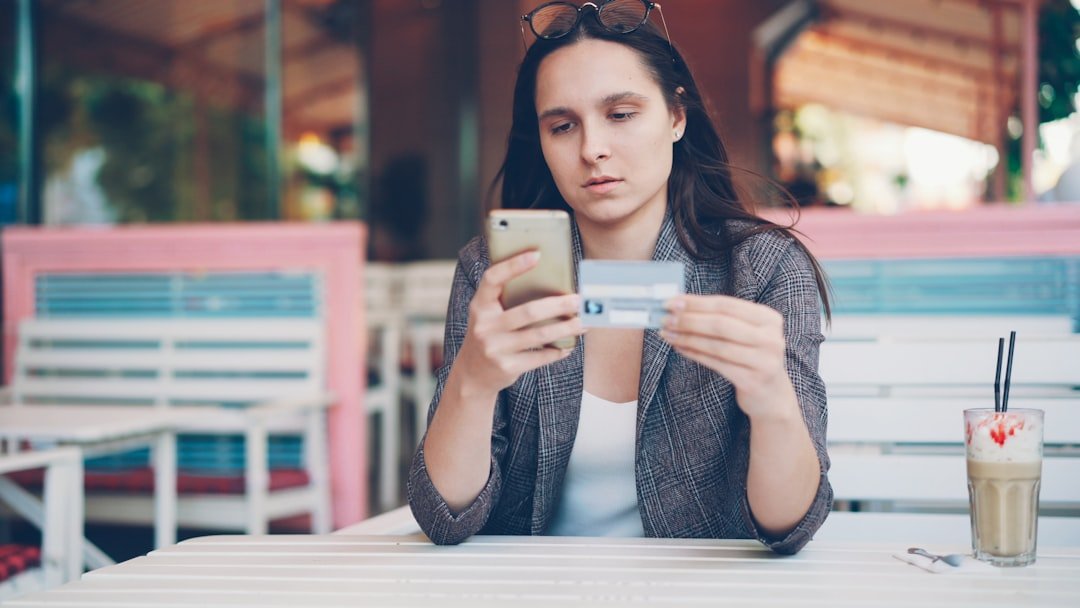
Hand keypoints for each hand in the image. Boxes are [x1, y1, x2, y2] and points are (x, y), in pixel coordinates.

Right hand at [453, 250, 582, 398]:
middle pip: (528, 312)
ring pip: (539, 335)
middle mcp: (484, 326)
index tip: (537, 254)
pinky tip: (569, 346)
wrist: (472, 374)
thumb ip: (506, 298)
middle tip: (580, 300)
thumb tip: (549, 280)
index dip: (513, 265)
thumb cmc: (489, 334)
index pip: (492, 279)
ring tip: (584, 322)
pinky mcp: (507, 367)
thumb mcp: (488, 315)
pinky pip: (540, 357)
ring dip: (566, 328)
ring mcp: (495, 348)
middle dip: (559, 305)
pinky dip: (557, 351)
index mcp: (479, 306)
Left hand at [659, 295, 795, 419]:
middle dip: (689, 320)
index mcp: (769, 318)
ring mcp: (764, 361)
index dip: (697, 302)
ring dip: (687, 338)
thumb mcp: (746, 333)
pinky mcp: (752, 381)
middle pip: (721, 324)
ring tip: (667, 333)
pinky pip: (716, 363)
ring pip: (716, 345)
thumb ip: (720, 317)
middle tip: (665, 318)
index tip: (672, 301)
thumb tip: (680, 305)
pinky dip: (694, 354)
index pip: (726, 304)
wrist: (772, 394)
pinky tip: (679, 348)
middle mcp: (770, 338)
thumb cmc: (751, 356)